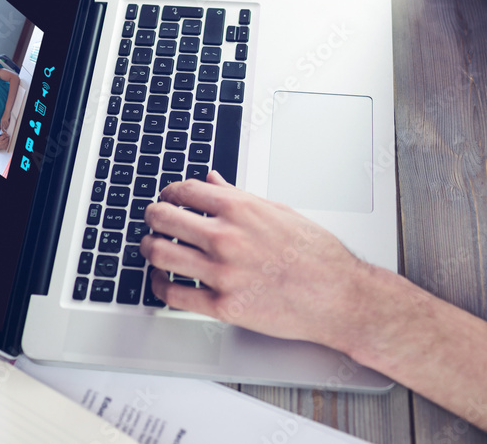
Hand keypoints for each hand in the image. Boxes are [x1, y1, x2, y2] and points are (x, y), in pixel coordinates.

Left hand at [140, 172, 366, 345]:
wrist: (338, 295)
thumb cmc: (316, 254)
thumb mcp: (278, 211)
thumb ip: (238, 196)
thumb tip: (212, 181)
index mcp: (240, 209)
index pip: (183, 191)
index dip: (168, 193)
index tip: (167, 199)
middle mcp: (226, 237)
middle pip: (163, 218)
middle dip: (152, 217)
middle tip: (152, 222)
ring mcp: (222, 273)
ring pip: (160, 254)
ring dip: (149, 249)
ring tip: (152, 248)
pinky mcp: (223, 306)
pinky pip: (173, 293)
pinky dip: (159, 285)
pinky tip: (162, 280)